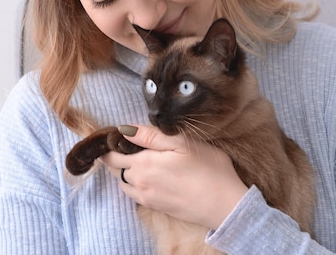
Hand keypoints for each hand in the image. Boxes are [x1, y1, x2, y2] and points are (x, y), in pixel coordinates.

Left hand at [100, 124, 248, 229]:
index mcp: (142, 163)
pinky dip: (133, 183)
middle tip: (128, 144)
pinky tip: (147, 176)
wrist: (224, 204)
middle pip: (114, 167)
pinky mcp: (154, 206)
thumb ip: (150, 136)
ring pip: (122, 181)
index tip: (119, 135)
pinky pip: (133, 194)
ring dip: (123, 170)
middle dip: (115, 155)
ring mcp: (145, 196)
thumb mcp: (182, 143)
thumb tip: (124, 129)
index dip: (112, 143)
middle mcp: (138, 181)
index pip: (111, 153)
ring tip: (138, 159)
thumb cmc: (208, 169)